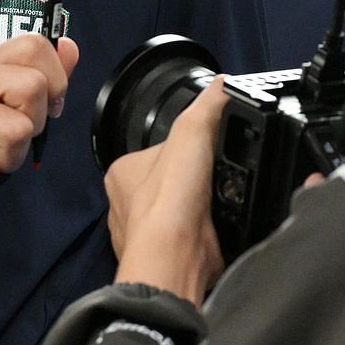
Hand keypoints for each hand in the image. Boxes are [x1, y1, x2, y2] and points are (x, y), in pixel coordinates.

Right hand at [0, 34, 79, 204]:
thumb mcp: (4, 100)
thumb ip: (40, 75)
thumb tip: (70, 47)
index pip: (34, 45)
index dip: (57, 78)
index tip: (49, 108)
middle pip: (34, 87)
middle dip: (34, 126)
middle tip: (8, 139)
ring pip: (18, 131)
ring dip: (10, 159)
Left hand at [104, 76, 228, 304]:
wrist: (175, 261)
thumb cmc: (169, 202)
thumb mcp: (192, 134)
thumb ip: (208, 106)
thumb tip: (222, 84)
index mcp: (122, 172)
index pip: (156, 150)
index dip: (185, 147)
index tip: (205, 150)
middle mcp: (126, 206)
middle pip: (169, 181)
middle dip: (192, 182)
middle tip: (214, 179)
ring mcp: (145, 235)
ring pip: (179, 213)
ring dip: (200, 210)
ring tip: (216, 204)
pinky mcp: (166, 258)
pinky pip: (190, 240)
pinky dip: (206, 235)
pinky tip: (216, 229)